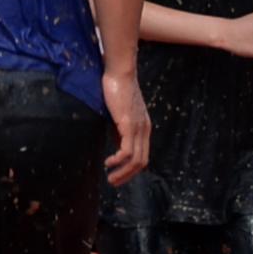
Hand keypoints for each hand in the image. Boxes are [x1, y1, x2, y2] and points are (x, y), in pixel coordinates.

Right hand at [102, 62, 148, 183]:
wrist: (119, 71)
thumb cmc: (115, 88)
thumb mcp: (119, 113)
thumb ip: (119, 129)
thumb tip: (115, 143)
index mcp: (143, 127)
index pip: (142, 156)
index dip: (131, 169)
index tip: (118, 175)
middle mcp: (144, 130)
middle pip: (141, 163)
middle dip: (127, 176)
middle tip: (113, 182)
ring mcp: (138, 128)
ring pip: (135, 160)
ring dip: (122, 172)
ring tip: (110, 178)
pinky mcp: (129, 125)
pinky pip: (128, 151)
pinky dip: (119, 161)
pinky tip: (108, 162)